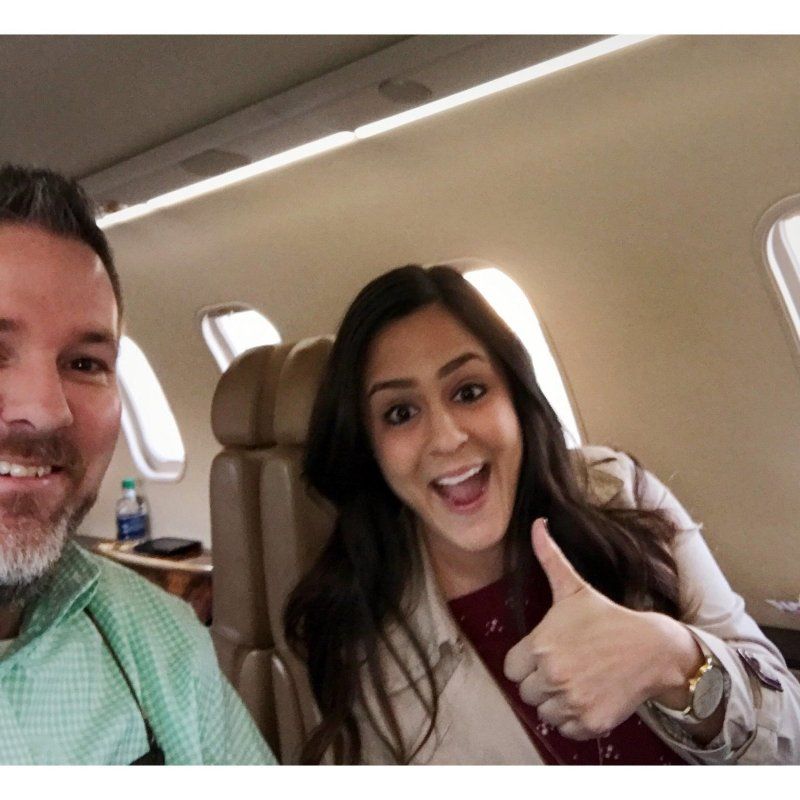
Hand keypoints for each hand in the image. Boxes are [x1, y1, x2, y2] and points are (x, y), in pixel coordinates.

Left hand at [503, 518, 700, 739]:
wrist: (652, 648)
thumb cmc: (607, 617)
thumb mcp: (573, 587)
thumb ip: (548, 557)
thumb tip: (537, 523)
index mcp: (540, 645)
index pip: (511, 668)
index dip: (526, 662)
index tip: (546, 653)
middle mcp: (552, 675)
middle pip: (526, 692)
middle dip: (540, 681)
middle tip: (565, 666)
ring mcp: (572, 701)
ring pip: (544, 712)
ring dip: (555, 702)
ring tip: (577, 680)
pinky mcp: (590, 722)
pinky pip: (565, 729)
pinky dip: (573, 720)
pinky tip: (589, 696)